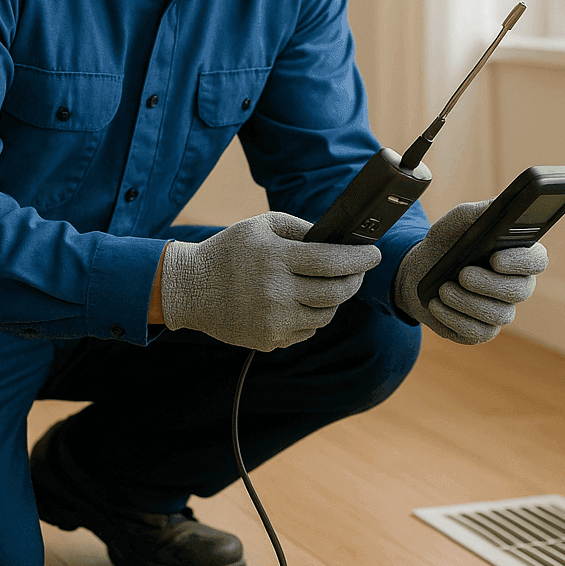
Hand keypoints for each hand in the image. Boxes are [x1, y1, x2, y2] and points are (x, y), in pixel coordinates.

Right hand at [160, 211, 381, 351]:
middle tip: (359, 271)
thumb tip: (337, 239)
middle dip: (355, 280)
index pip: (332, 261)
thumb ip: (300, 229)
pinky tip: (302, 302)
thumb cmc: (228, 251)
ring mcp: (273, 321)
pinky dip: (312, 316)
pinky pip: (307, 330)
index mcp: (276, 258)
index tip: (374, 254)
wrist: (190, 288)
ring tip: (329, 285)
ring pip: (325, 315)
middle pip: (336, 292)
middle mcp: (276, 292)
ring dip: (335, 299)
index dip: (360, 259)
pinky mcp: (269, 340)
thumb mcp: (261, 225)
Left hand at [392, 201, 546, 343]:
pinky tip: (436, 305)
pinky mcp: (481, 331)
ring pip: (498, 315)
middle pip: (520, 291)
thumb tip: (495, 205)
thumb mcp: (456, 223)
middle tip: (463, 274)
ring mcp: (500, 311)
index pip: (537, 260)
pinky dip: (453, 318)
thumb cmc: (445, 244)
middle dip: (489, 284)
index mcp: (517, 255)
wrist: (417, 270)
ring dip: (466, 301)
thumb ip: (477, 212)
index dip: (521, 262)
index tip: (495, 258)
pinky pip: (477, 332)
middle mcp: (516, 285)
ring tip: (443, 289)